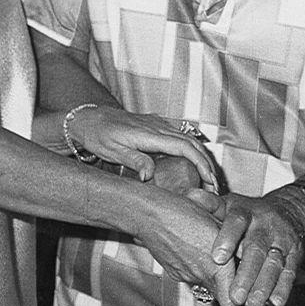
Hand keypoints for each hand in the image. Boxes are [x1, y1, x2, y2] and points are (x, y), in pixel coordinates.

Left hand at [68, 107, 216, 188]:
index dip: (200, 164)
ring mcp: (158, 123)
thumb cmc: (99, 136)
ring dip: (202, 157)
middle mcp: (158, 125)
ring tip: (209, 177)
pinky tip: (196, 161)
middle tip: (215, 186)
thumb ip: (134, 161)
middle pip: (193, 143)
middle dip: (207, 164)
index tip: (209, 180)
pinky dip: (193, 148)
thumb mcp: (112, 152)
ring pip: (189, 138)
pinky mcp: (157, 124)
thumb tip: (150, 176)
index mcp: (150, 134)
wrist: (89, 119)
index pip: (184, 147)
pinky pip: (181, 134)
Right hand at [140, 189, 239, 305]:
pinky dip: (198, 271)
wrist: (153, 215)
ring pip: (208, 287)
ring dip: (215, 280)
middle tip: (239, 282)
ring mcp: (186, 276)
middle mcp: (202, 276)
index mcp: (217, 266)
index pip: (233, 303)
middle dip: (232, 293)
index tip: (249, 295)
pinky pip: (192, 278)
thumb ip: (235, 243)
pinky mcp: (175, 273)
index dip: (243, 303)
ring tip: (217, 261)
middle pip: (223, 300)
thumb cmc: (186, 212)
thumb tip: (249, 252)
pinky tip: (197, 253)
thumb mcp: (219, 223)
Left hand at [188, 190, 304, 305]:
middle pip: (257, 249)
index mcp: (245, 212)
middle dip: (247, 273)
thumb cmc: (250, 213)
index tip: (217, 258)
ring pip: (274, 263)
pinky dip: (283, 288)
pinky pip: (289, 272)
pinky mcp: (294, 254)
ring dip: (264, 284)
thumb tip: (190, 196)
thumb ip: (211, 205)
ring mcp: (281, 240)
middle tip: (236, 295)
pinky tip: (276, 303)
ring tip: (253, 303)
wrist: (289, 211)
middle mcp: (265, 225)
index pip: (236, 222)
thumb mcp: (230, 205)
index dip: (228, 239)